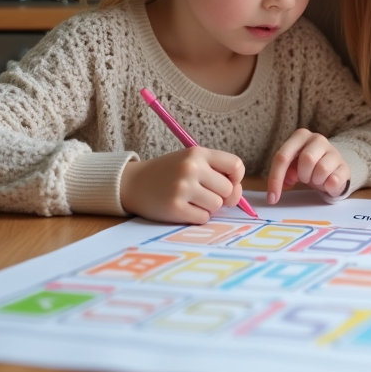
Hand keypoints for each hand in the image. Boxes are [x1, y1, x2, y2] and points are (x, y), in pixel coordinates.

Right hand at [119, 147, 243, 223]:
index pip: (236, 165)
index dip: (236, 178)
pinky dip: (197, 216)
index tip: (226, 182)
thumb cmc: (169, 173)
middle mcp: (191, 168)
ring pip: (217, 206)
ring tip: (192, 200)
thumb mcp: (191, 161)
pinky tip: (184, 208)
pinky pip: (203, 218)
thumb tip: (237, 194)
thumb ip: (216, 172)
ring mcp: (182, 188)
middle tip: (203, 194)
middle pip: (228, 190)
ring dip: (209, 207)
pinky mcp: (175, 208)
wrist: (133, 183)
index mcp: (198, 153)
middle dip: (220, 196)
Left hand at [267, 128, 350, 203]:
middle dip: (303, 175)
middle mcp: (317, 139)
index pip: (283, 157)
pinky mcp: (344, 166)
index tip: (272, 198)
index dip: (275, 179)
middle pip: (306, 159)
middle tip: (305, 178)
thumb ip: (284, 172)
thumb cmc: (308, 166)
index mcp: (300, 136)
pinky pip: (334, 180)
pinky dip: (328, 186)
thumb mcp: (292, 166)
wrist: (333, 168)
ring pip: (322, 169)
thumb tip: (286, 181)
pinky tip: (328, 182)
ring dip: (316, 180)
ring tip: (317, 178)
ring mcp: (333, 150)